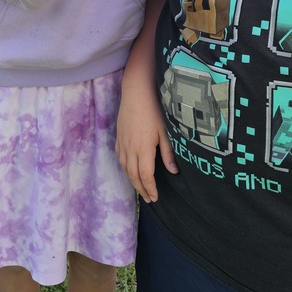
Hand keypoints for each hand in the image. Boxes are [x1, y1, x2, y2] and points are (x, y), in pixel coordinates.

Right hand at [116, 66, 175, 202]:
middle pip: (133, 175)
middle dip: (141, 189)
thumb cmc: (154, 110)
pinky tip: (129, 169)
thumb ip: (168, 152)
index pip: (145, 175)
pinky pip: (120, 157)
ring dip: (132, 180)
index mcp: (143, 149)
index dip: (150, 188)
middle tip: (149, 199)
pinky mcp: (119, 137)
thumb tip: (173, 171)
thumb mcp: (165, 131)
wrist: (136, 93)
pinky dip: (125, 168)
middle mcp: (130, 149)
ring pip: (125, 168)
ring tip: (140, 188)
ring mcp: (123, 143)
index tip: (155, 197)